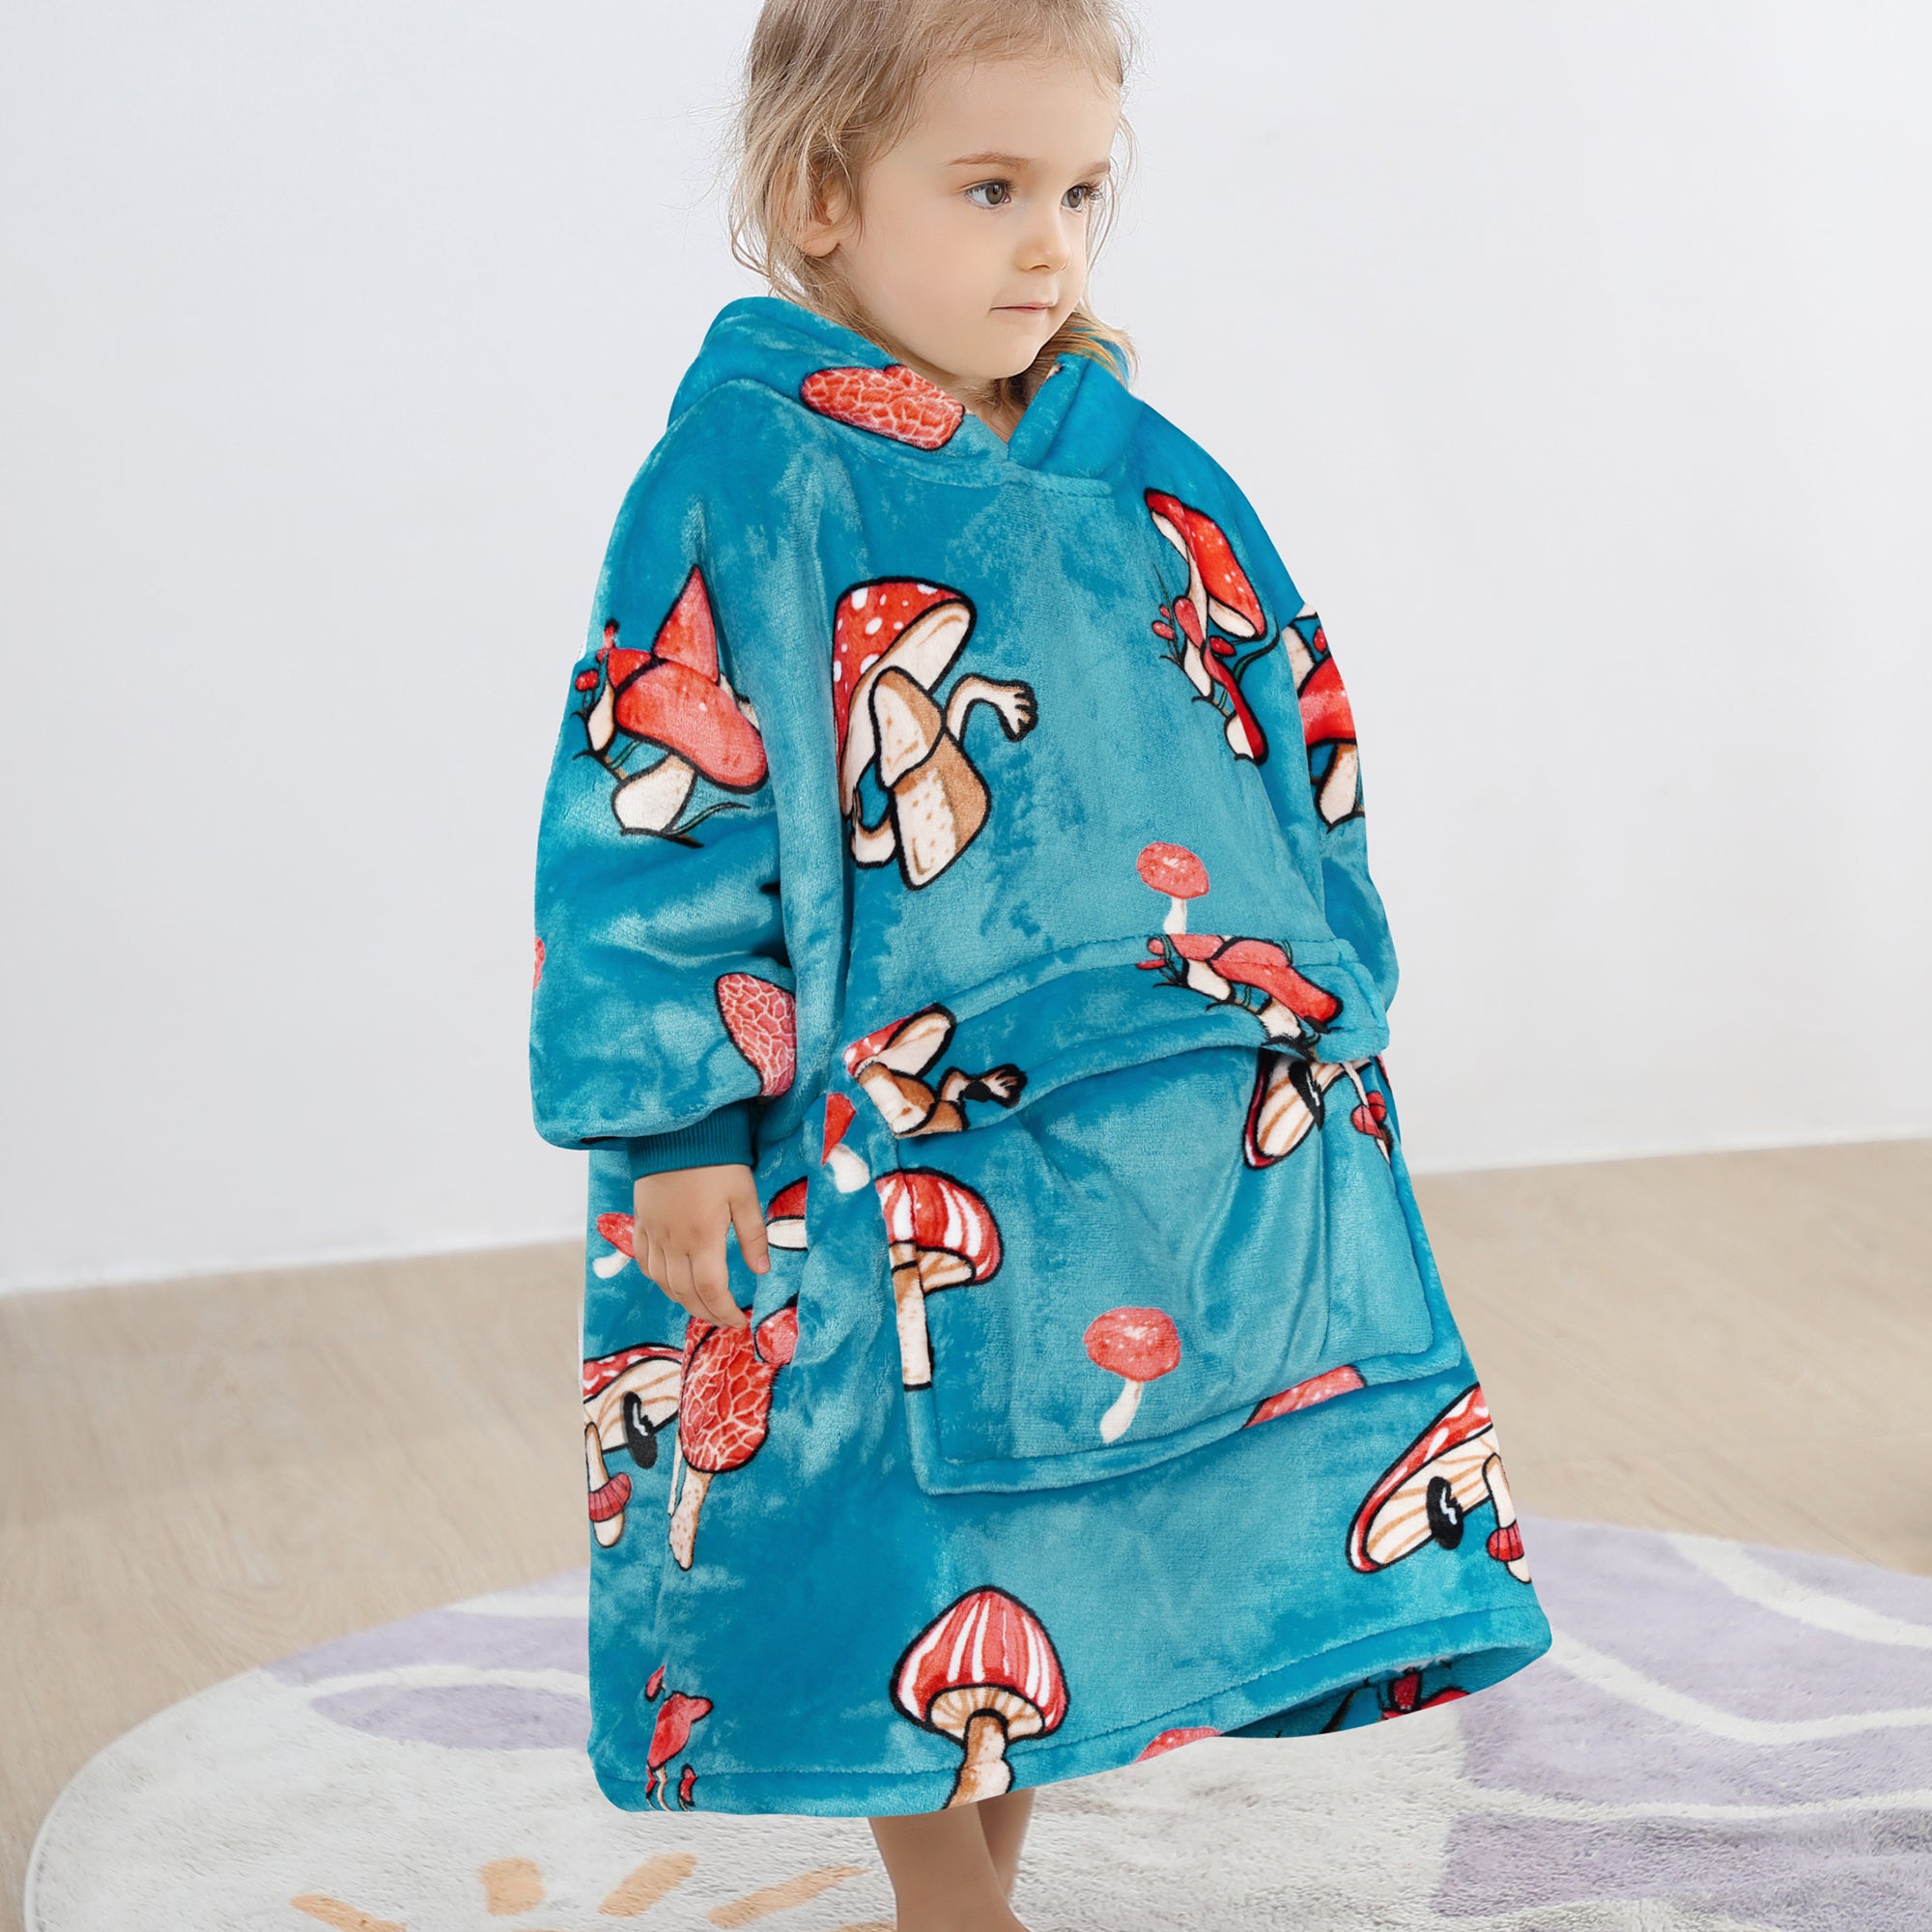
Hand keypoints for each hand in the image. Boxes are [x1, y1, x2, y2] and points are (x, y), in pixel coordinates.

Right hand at [631, 1163, 769, 1330]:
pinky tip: (671, 1281)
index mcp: (703, 1238)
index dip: (725, 1312)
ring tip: (702, 1305)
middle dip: (706, 1312)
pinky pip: (644, 1262)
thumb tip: (762, 1271)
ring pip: (663, 1282)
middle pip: (686, 1293)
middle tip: (723, 1318)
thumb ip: (753, 1236)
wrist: (677, 1131)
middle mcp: (674, 1243)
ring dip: (683, 1300)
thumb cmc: (717, 1161)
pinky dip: (658, 1279)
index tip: (740, 1321)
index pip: (712, 1291)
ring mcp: (654, 1234)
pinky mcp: (642, 1222)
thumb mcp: (745, 1195)